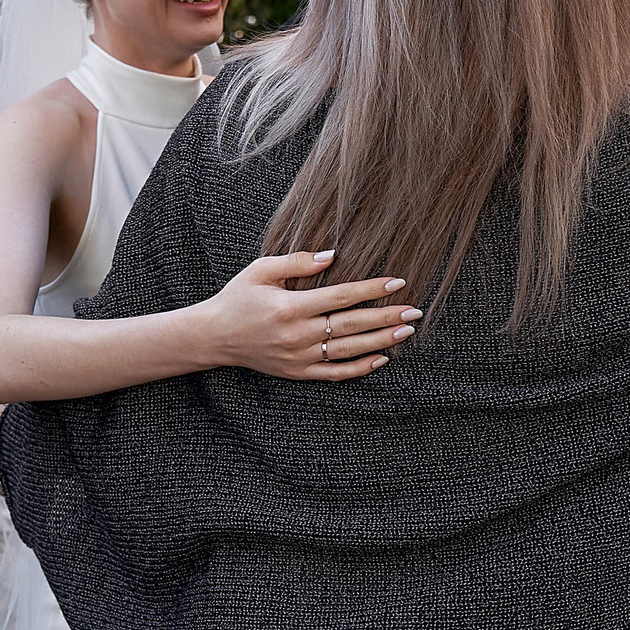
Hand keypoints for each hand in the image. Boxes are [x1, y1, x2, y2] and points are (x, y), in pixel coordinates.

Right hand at [194, 251, 419, 380]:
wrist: (214, 336)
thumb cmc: (238, 298)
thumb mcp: (261, 271)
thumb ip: (298, 262)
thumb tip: (333, 255)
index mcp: (290, 307)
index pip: (341, 297)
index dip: (371, 289)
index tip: (397, 283)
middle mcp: (297, 335)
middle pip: (351, 325)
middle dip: (386, 317)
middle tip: (414, 311)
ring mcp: (299, 357)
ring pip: (348, 350)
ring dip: (381, 341)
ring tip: (406, 331)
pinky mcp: (297, 373)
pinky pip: (335, 374)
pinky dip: (359, 368)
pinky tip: (381, 359)